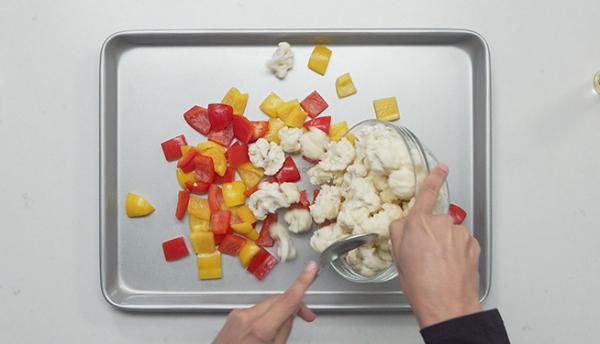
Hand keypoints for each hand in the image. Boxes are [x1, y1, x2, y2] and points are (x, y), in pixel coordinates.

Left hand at [213, 261, 319, 343]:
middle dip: (294, 304)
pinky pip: (256, 310)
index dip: (303, 282)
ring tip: (284, 328)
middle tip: (307, 316)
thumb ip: (284, 330)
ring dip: (280, 310)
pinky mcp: (233, 316)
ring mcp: (238, 315)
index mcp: (260, 328)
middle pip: (278, 300)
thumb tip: (290, 313)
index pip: (288, 299)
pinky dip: (266, 315)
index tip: (311, 269)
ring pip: (267, 304)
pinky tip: (267, 329)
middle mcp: (247, 316)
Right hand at [390, 164, 480, 327]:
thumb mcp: (398, 256)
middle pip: (435, 222)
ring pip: (449, 234)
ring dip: (444, 245)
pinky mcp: (472, 246)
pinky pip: (461, 244)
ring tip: (437, 266)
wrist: (446, 304)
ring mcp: (459, 235)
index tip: (441, 168)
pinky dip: (456, 253)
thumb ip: (399, 231)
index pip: (428, 192)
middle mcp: (442, 224)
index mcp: (420, 223)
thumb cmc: (421, 284)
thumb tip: (404, 224)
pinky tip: (448, 268)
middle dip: (430, 234)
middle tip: (423, 255)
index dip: (435, 177)